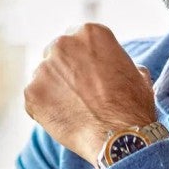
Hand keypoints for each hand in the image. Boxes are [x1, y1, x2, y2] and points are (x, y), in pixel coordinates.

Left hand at [24, 23, 156, 162]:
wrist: (119, 136)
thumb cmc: (132, 106)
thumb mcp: (136, 73)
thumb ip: (119, 62)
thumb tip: (120, 67)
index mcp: (90, 32)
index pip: (77, 39)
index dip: (82, 58)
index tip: (88, 74)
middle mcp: (63, 43)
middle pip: (56, 54)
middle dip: (64, 71)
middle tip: (78, 93)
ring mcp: (44, 67)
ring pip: (43, 77)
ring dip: (53, 90)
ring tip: (73, 110)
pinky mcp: (31, 92)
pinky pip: (34, 99)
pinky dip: (44, 110)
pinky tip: (64, 120)